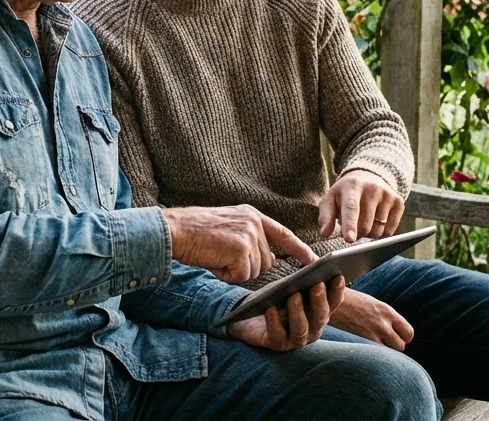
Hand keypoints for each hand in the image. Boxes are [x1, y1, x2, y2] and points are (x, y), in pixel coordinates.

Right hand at [164, 205, 317, 282]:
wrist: (174, 231)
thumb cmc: (196, 234)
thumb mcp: (229, 230)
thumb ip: (252, 241)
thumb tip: (272, 260)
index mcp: (252, 215)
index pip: (283, 234)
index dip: (299, 249)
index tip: (314, 261)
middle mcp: (254, 222)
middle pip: (266, 261)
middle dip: (245, 267)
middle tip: (221, 256)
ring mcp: (249, 234)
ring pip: (255, 270)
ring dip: (235, 271)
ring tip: (216, 256)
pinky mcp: (241, 247)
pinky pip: (242, 274)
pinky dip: (226, 274)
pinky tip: (214, 261)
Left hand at [225, 276, 345, 350]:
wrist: (250, 317)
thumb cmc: (275, 299)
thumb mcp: (290, 287)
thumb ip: (303, 280)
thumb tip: (315, 264)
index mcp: (319, 313)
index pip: (333, 303)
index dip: (337, 291)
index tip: (338, 276)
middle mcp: (312, 329)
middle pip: (320, 317)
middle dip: (320, 300)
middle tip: (317, 284)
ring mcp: (295, 339)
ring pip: (301, 328)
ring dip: (298, 311)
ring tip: (294, 296)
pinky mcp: (277, 344)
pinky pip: (277, 335)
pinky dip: (274, 321)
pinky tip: (270, 308)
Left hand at [317, 170, 404, 241]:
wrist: (367, 177)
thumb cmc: (344, 194)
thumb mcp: (330, 200)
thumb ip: (325, 217)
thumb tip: (324, 233)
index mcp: (352, 186)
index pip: (351, 208)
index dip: (350, 224)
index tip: (349, 239)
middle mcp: (372, 188)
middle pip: (365, 225)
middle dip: (357, 233)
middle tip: (352, 227)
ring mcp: (387, 194)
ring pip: (378, 230)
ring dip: (369, 234)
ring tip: (364, 221)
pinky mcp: (398, 201)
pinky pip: (390, 230)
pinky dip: (381, 233)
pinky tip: (375, 222)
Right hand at [328, 287, 413, 350]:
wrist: (327, 298)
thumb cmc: (347, 300)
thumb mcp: (370, 303)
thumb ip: (382, 316)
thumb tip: (389, 328)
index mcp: (387, 311)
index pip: (408, 332)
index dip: (403, 338)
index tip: (396, 338)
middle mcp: (383, 323)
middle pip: (401, 346)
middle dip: (393, 347)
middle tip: (383, 345)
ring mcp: (372, 334)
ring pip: (388, 354)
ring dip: (382, 353)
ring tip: (372, 349)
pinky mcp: (359, 341)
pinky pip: (372, 355)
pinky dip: (369, 356)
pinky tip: (361, 351)